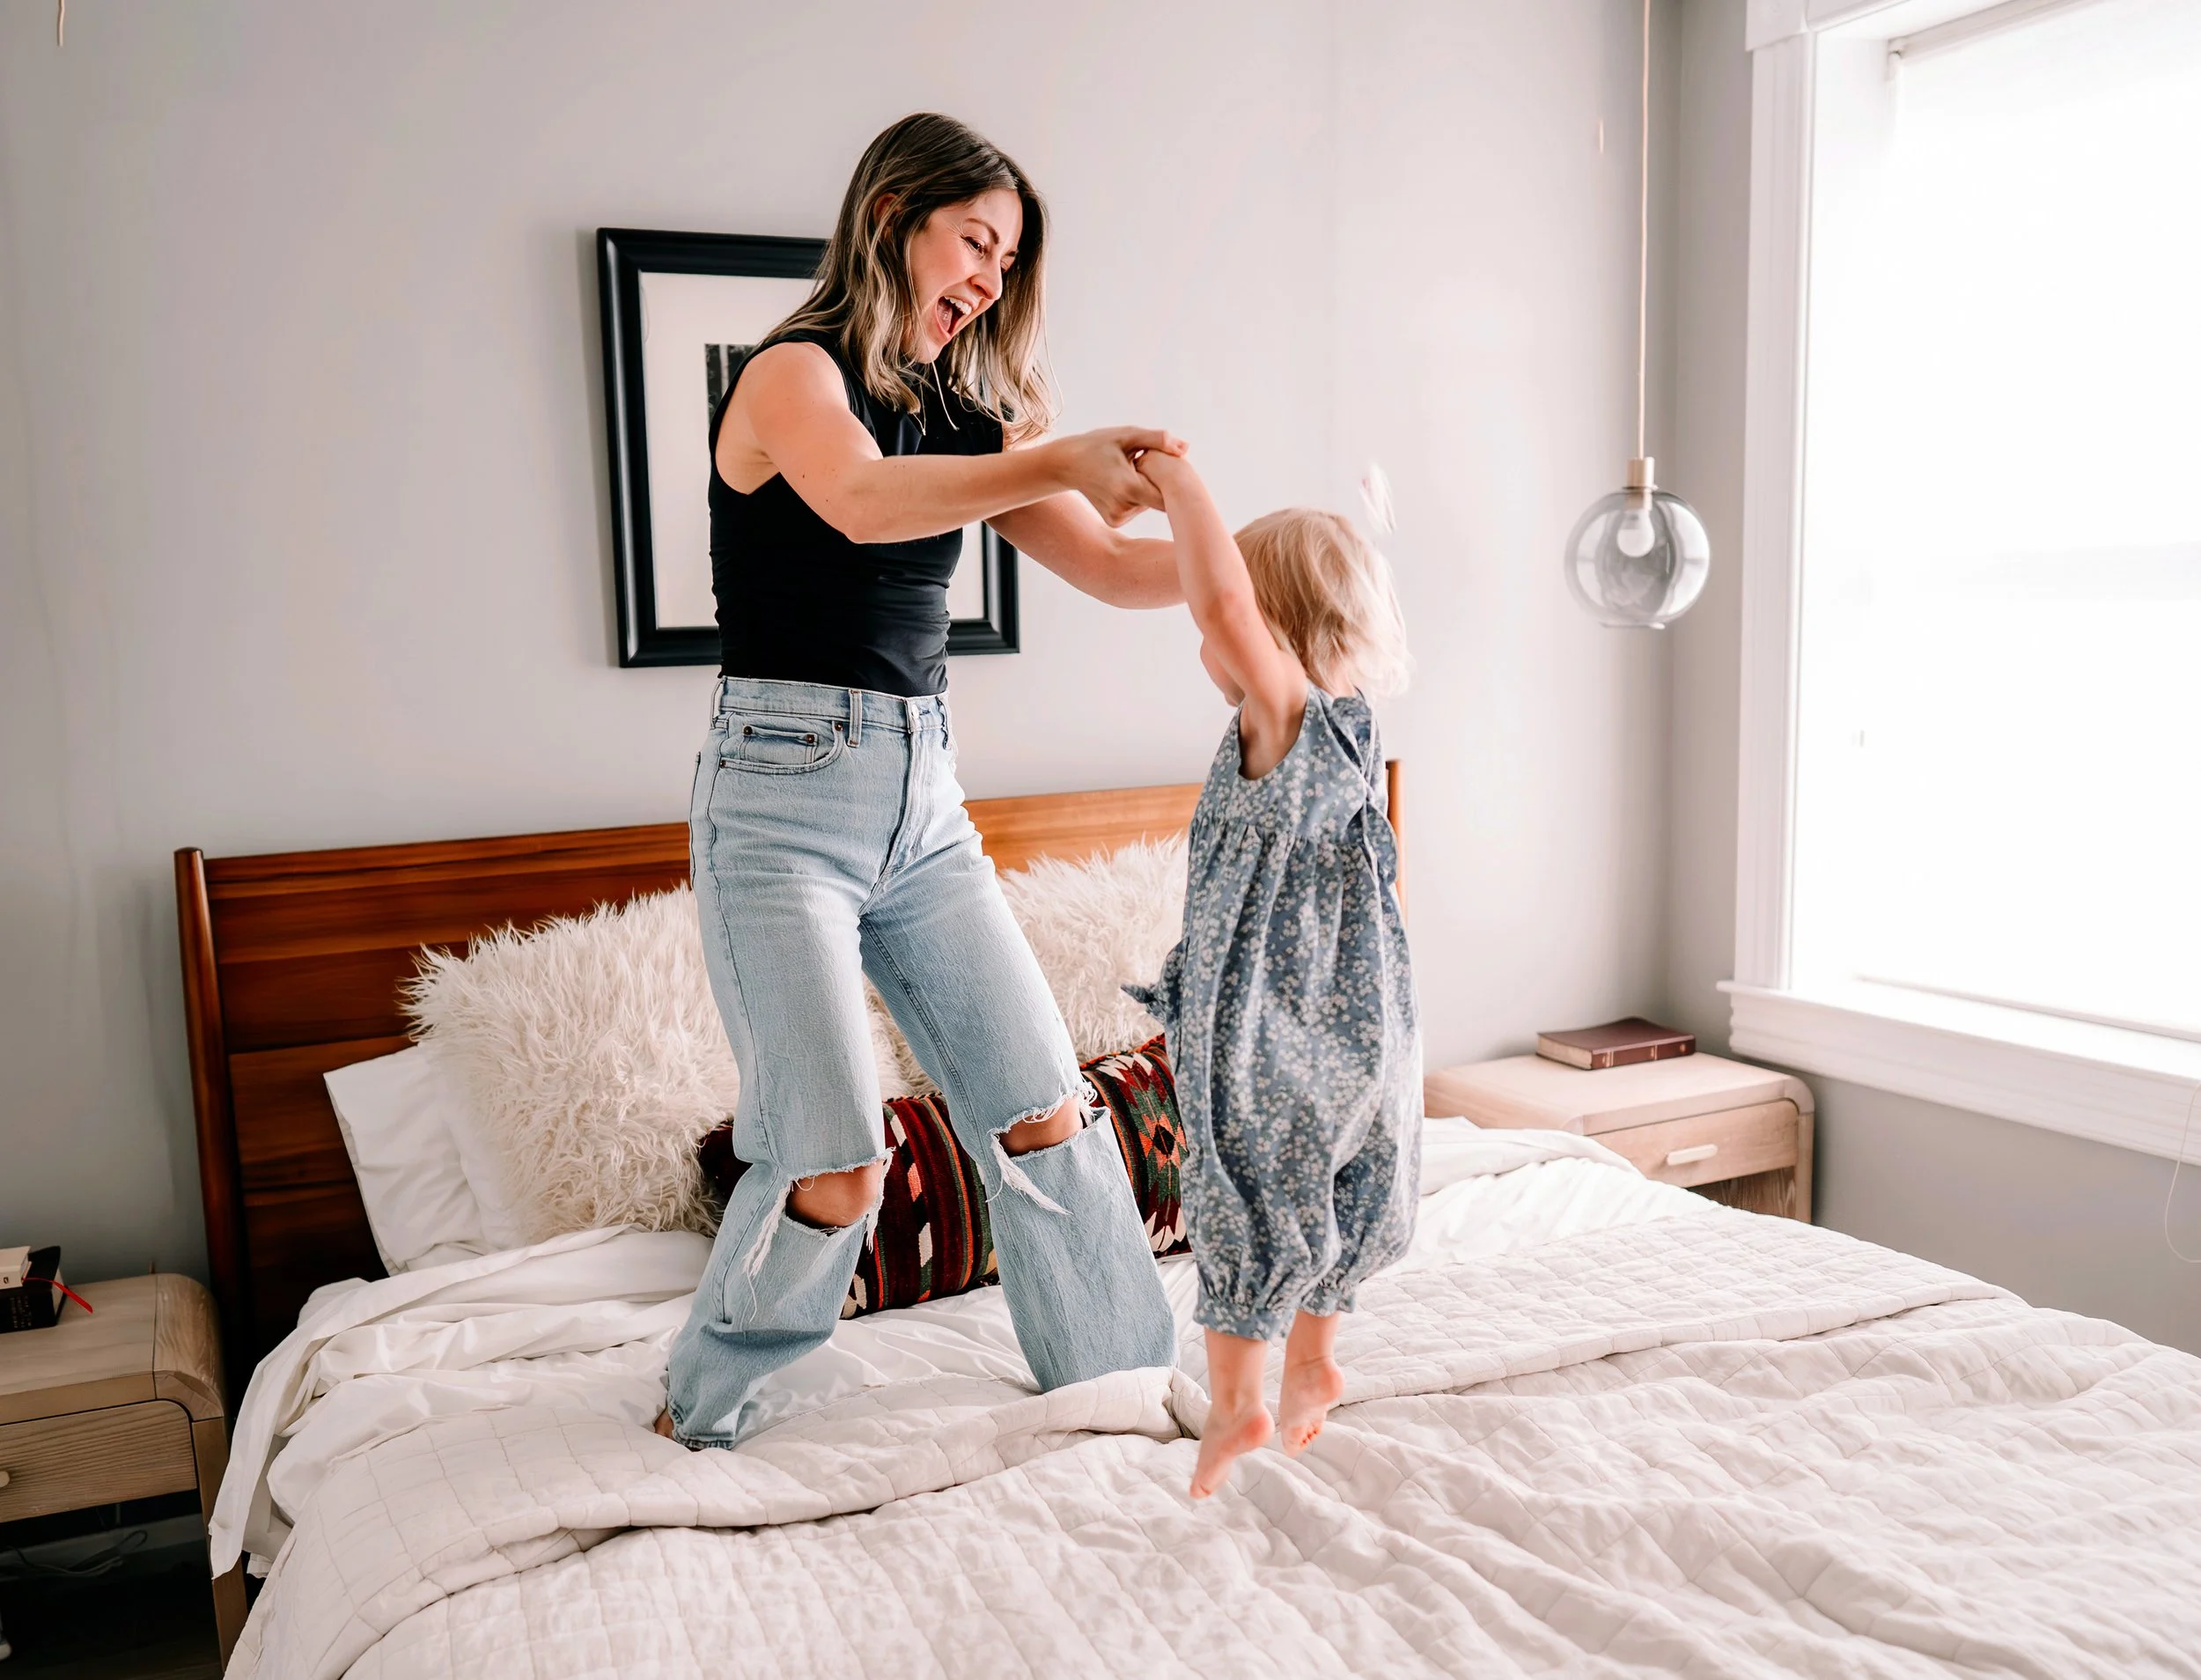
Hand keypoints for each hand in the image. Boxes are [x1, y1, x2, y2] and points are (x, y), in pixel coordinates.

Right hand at [1049, 427, 1186, 526]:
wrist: (1066, 464)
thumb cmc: (1098, 445)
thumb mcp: (1127, 436)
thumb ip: (1158, 440)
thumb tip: (1186, 448)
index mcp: (1128, 487)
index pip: (1167, 495)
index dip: (1176, 483)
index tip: (1177, 469)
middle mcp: (1123, 508)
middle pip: (1160, 499)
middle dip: (1162, 482)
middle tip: (1148, 462)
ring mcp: (1118, 518)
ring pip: (1150, 504)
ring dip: (1149, 488)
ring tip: (1134, 470)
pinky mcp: (1115, 522)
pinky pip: (1138, 508)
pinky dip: (1138, 496)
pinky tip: (1125, 483)